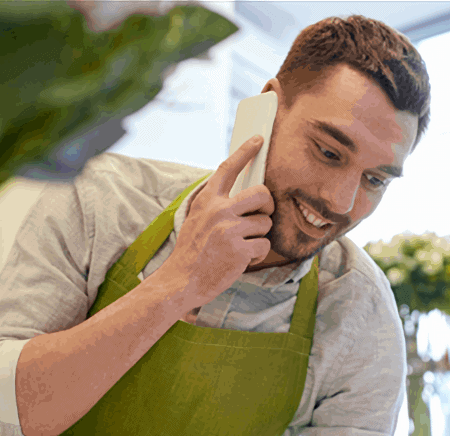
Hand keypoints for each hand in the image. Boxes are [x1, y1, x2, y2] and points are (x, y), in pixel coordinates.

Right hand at [156, 135, 273, 310]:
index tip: (259, 139)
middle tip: (262, 215)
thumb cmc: (193, 251)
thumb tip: (245, 194)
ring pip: (265, 223)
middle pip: (262, 194)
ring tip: (240, 246)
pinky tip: (241, 259)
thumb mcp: (197, 219)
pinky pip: (264, 245)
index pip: (228, 168)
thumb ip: (217, 205)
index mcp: (207, 200)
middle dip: (267, 206)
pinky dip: (257, 254)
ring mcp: (230, 229)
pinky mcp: (240, 249)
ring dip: (259, 236)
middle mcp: (219, 210)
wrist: (181, 281)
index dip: (245, 151)